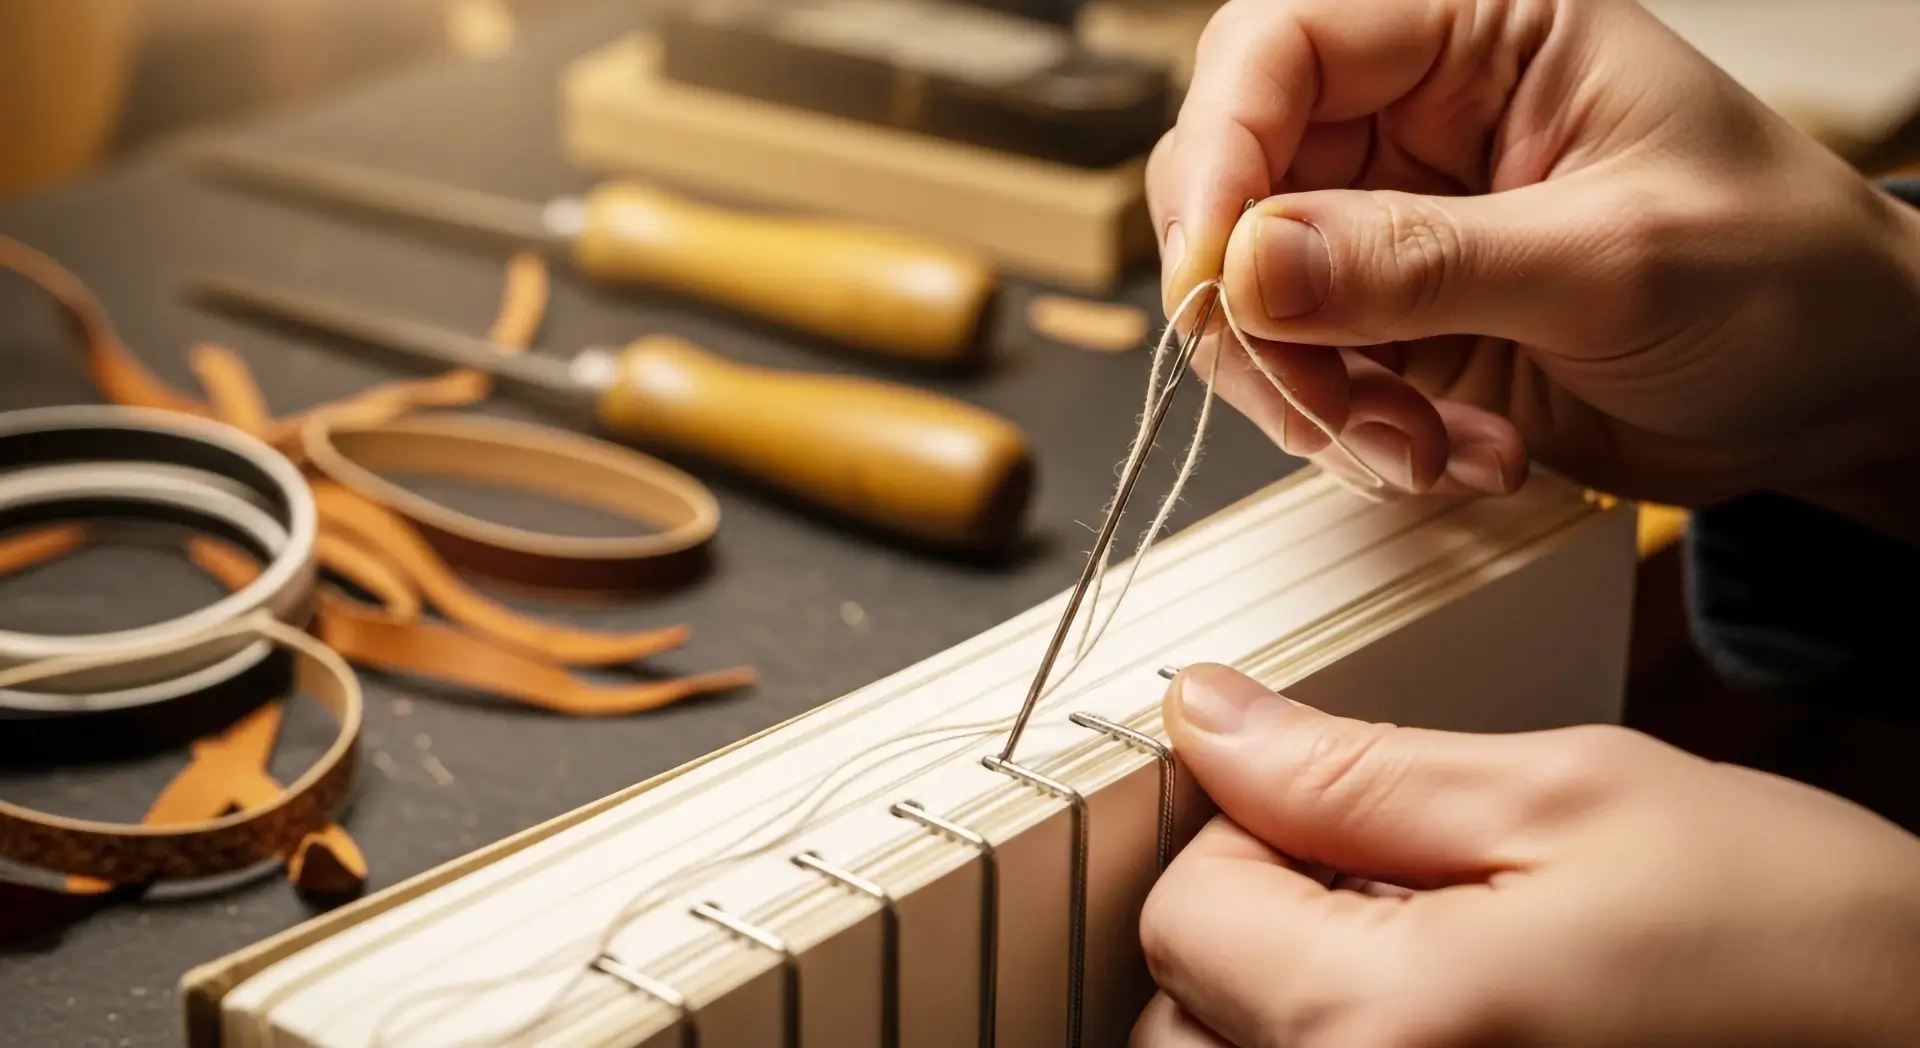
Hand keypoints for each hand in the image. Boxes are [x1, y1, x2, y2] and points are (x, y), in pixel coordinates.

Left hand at [1133, 664, 1919, 1047]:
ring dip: (1288, 1003)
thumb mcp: (1570, 795)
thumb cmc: (1794, 936)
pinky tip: (1455, 1017)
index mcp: (1389, 1031)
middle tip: (1385, 886)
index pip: (1181, 916)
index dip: (1247, 835)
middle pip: (1184, 1019)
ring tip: (1430, 957)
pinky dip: (1349, 1045)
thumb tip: (1205, 714)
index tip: (1342, 815)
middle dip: (1254, 929)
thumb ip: (1354, 770)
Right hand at [1148, 0, 1919, 535]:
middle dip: (1260, 311)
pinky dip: (1351, 436)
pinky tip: (1456, 455)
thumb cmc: (1783, 279)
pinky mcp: (1386, 324)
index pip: (1280, 45)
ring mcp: (1389, 227)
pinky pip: (1302, 376)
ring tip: (1426, 449)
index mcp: (1476, 34)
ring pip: (1248, 298)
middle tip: (1329, 400)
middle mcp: (1411, 119)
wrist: (1832, 395)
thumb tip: (1246, 265)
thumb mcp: (1615, 262)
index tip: (1220, 270)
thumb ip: (1422, 260)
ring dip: (1313, 396)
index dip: (1223, 147)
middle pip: (1232, 179)